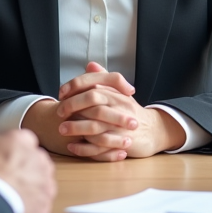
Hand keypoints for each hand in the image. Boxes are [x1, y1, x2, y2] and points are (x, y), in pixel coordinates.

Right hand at [0, 129, 56, 212]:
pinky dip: (33, 203)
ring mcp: (45, 179)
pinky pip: (42, 200)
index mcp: (20, 140)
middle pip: (34, 159)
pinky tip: (18, 206)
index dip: (12, 151)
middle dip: (24, 168)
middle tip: (7, 179)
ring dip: (31, 185)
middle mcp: (37, 157)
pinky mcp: (46, 200)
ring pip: (41, 180)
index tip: (5, 159)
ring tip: (12, 195)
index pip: (22, 140)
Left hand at [57, 64, 185, 160]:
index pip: (92, 85)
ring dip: (75, 128)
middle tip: (58, 113)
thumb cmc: (130, 112)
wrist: (153, 130)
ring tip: (61, 130)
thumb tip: (90, 64)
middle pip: (92, 101)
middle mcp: (118, 106)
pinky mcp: (121, 143)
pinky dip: (84, 148)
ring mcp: (120, 126)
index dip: (74, 88)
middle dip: (72, 106)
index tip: (61, 94)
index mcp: (115, 93)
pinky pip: (99, 146)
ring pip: (95, 125)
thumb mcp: (119, 93)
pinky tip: (72, 147)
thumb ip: (104, 79)